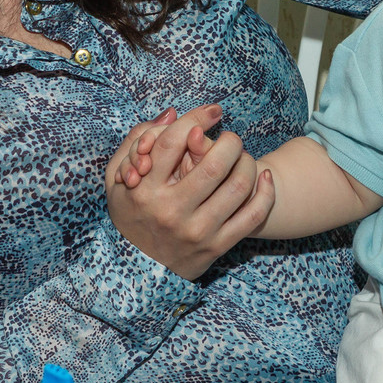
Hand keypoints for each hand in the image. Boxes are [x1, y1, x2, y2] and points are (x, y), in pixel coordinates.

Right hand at [105, 104, 274, 279]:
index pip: (174, 142)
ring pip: (238, 186)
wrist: (139, 270)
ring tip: (243, 157)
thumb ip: (137, 139)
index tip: (213, 111)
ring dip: (248, 162)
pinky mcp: (216, 247)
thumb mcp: (117, 177)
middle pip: (215, 163)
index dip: (197, 119)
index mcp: (144, 189)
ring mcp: (196, 231)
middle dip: (231, 141)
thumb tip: (172, 114)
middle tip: (231, 138)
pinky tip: (263, 177)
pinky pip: (253, 216)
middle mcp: (170, 211)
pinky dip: (266, 192)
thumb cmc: (132, 212)